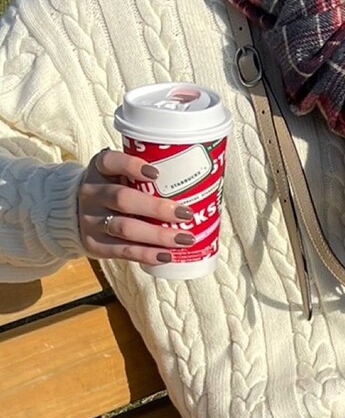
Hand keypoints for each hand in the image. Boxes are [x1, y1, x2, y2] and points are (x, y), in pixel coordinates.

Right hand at [77, 147, 195, 265]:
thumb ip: (142, 177)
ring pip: (125, 229)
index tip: (156, 174)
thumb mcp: (117, 176)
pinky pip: (123, 251)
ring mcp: (91, 220)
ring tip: (185, 239)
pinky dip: (147, 254)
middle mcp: (91, 193)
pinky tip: (167, 255)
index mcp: (99, 170)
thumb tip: (197, 182)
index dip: (132, 166)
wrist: (74, 214)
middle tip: (186, 214)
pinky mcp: (95, 244)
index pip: (110, 162)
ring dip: (158, 236)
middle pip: (123, 200)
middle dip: (157, 208)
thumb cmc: (112, 191)